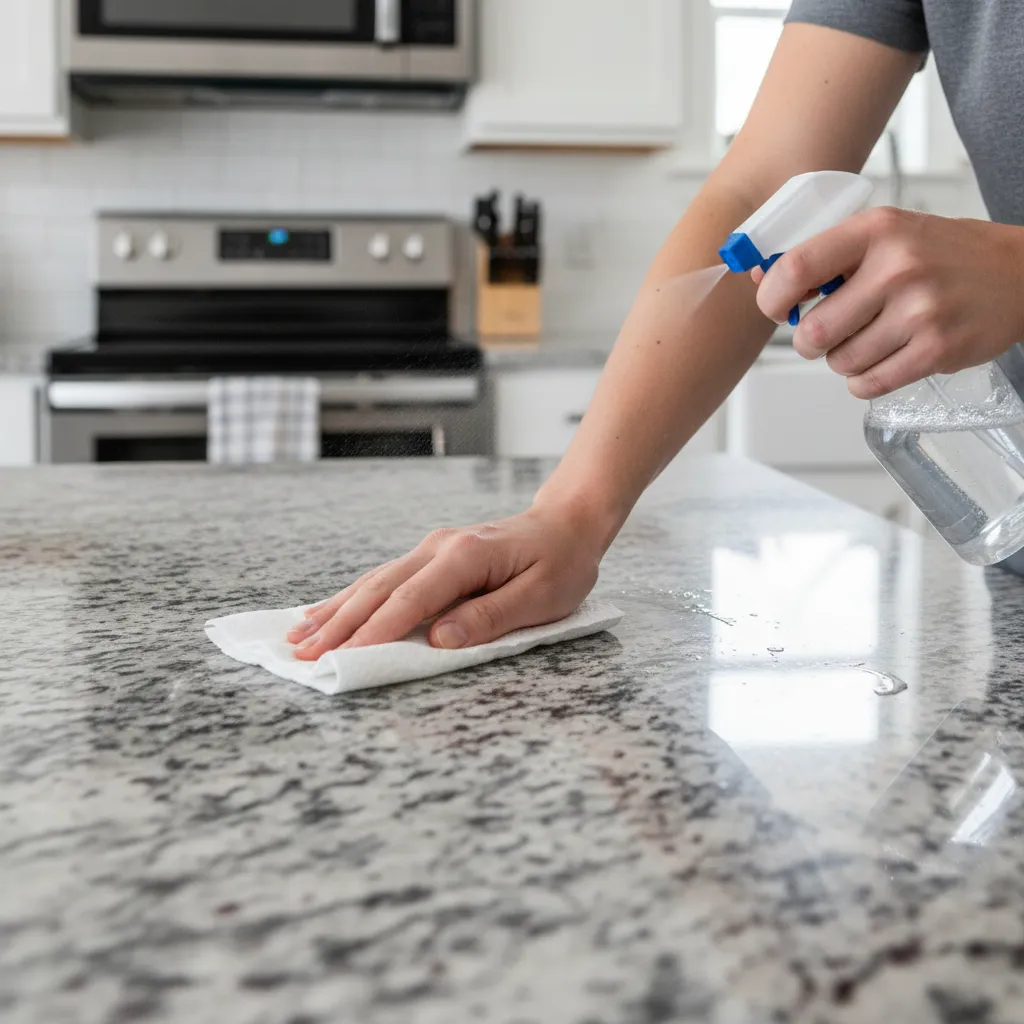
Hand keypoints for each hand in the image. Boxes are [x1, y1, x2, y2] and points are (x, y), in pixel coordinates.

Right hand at [286, 502, 602, 657]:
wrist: (566, 524)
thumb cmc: (561, 564)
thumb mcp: (542, 597)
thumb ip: (491, 617)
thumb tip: (442, 639)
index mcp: (467, 557)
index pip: (413, 600)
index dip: (378, 631)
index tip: (346, 656)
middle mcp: (440, 547)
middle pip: (380, 589)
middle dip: (340, 624)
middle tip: (303, 654)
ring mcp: (431, 548)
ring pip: (373, 582)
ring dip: (336, 610)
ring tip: (298, 636)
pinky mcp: (429, 555)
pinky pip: (383, 579)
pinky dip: (351, 598)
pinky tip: (326, 611)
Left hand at [752, 208, 1023, 397]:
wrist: (1018, 273)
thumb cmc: (940, 254)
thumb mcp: (884, 235)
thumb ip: (824, 256)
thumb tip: (759, 276)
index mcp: (876, 230)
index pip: (796, 268)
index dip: (772, 298)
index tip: (777, 309)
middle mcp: (898, 267)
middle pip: (814, 331)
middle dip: (810, 342)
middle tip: (825, 334)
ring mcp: (920, 311)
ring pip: (840, 362)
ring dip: (842, 360)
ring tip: (868, 340)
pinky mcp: (937, 350)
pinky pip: (868, 384)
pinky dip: (864, 381)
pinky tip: (882, 359)